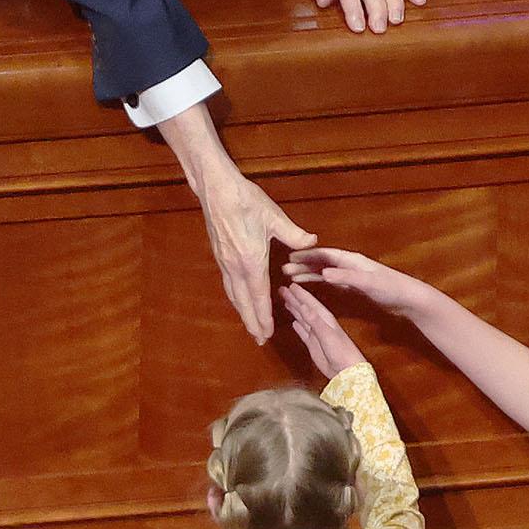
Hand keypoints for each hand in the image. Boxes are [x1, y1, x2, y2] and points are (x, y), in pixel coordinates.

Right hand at [194, 161, 316, 343]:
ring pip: (233, 295)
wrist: (216, 189)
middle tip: (259, 340)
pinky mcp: (220, 255)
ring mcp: (225, 262)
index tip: (267, 333)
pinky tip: (240, 300)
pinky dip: (236, 298)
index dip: (263, 316)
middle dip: (251, 323)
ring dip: (242, 313)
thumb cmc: (245, 200)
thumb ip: (294, 234)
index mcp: (251, 260)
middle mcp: (235, 266)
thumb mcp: (274, 216)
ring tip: (250, 327)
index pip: (258, 296)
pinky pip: (228, 284)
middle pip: (243, 302)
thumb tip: (312, 241)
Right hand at [281, 282, 365, 377]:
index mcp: (325, 319)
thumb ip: (315, 320)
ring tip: (286, 301)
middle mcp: (320, 324)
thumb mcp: (327, 334)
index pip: (310, 303)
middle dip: (294, 299)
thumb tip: (303, 306)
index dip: (300, 294)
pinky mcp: (313, 345)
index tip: (290, 285)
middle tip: (282, 289)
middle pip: (304, 308)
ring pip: (302, 318)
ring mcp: (316, 334)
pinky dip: (298, 327)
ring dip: (294, 310)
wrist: (346, 371)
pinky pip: (303, 333)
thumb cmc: (342, 352)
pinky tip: (294, 322)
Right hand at [283, 244, 428, 315]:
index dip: (306, 256)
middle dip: (303, 264)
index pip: (324, 254)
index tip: (289, 258)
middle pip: (321, 262)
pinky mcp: (355, 286)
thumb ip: (346, 277)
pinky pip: (331, 281)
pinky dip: (319, 282)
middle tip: (284, 268)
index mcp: (351, 260)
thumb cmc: (392, 288)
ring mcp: (352, 275)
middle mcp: (350, 265)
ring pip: (325, 271)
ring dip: (309, 273)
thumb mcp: (368, 283)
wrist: (409, 298)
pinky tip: (311, 286)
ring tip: (292, 277)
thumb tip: (324, 272)